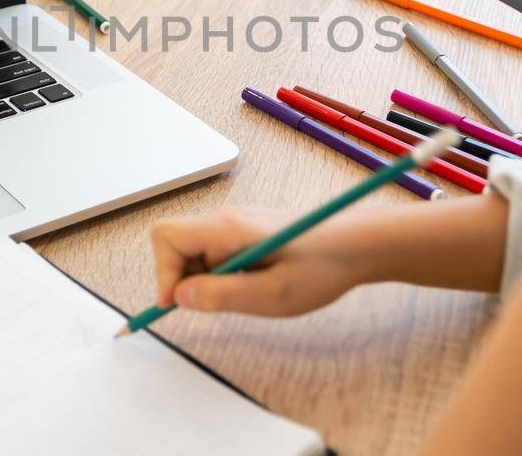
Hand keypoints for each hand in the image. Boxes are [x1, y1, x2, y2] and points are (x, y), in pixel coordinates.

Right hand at [149, 206, 370, 315]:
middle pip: (177, 245)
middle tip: (224, 301)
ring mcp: (236, 222)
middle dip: (187, 279)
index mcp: (227, 228)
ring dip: (208, 279)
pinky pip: (216, 252)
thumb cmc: (321, 269)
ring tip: (250, 291)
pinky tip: (257, 282)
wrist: (358, 245)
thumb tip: (178, 297)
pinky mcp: (246, 230)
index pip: (166, 236)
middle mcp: (226, 218)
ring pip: (196, 252)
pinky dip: (223, 273)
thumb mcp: (272, 295)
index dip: (163, 272)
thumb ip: (222, 296)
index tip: (180, 304)